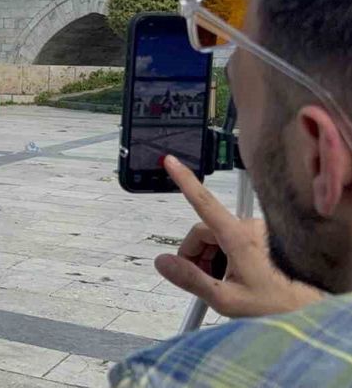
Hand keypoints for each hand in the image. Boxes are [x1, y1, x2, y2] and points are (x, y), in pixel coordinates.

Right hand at [154, 155, 323, 317]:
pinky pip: (234, 238)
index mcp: (238, 237)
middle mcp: (250, 228)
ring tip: (222, 281)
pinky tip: (235, 276)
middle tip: (199, 278)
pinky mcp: (267, 237)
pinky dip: (227, 254)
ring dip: (212, 256)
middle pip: (205, 229)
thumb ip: (190, 279)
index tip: (171, 162)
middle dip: (196, 253)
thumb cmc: (275, 305)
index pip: (203, 203)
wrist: (310, 309)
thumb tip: (163, 262)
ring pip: (219, 235)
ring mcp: (260, 231)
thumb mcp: (225, 299)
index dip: (184, 180)